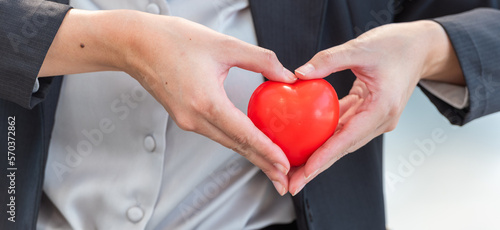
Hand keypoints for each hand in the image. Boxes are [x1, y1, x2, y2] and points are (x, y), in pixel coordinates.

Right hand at [39, 9, 296, 194]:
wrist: (135, 44)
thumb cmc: (171, 40)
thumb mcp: (225, 44)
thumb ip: (261, 60)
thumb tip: (286, 75)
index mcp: (206, 101)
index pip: (243, 134)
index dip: (267, 152)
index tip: (284, 165)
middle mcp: (194, 117)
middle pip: (236, 146)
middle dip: (263, 165)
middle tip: (284, 180)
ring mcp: (187, 120)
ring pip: (226, 142)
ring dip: (250, 154)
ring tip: (272, 165)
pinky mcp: (183, 117)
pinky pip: (215, 134)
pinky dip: (235, 141)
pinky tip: (249, 141)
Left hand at [288, 20, 463, 194]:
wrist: (421, 46)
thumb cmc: (398, 45)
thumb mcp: (361, 47)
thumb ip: (329, 60)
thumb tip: (300, 74)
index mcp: (382, 108)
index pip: (347, 139)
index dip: (323, 157)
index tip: (305, 172)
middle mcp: (380, 119)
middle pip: (342, 148)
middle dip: (316, 167)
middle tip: (290, 183)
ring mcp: (375, 119)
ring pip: (341, 141)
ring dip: (318, 153)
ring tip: (293, 165)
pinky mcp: (369, 113)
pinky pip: (343, 126)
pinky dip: (325, 134)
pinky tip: (306, 138)